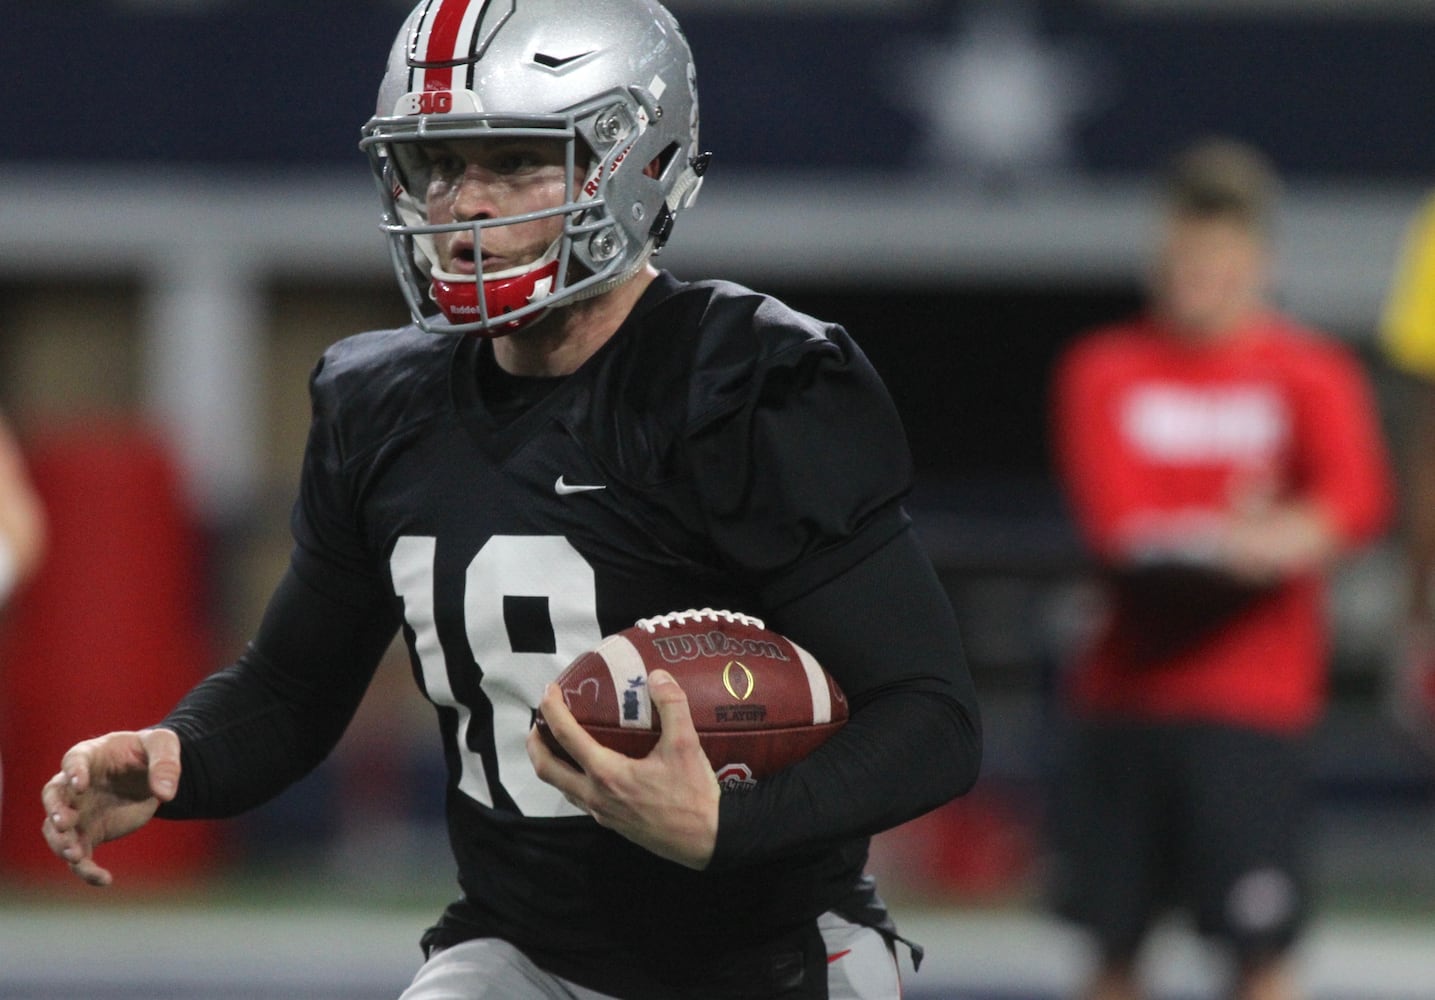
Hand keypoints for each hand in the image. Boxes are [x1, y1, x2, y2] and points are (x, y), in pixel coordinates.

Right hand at [40, 729, 180, 886]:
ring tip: (75, 856)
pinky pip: (80, 854)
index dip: (75, 772)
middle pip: (54, 796)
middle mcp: (75, 785)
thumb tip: (166, 793)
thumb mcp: (163, 745)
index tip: (81, 784)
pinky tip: (104, 879)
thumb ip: (166, 763)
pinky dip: (87, 869)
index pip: (74, 760)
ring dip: (61, 843)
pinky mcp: (89, 833)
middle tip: (64, 823)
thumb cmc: (148, 752)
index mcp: (90, 755)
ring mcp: (79, 811)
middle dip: (55, 810)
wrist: (148, 773)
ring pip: (57, 831)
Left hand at [527, 669, 718, 869]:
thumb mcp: (686, 745)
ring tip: (557, 739)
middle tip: (539, 719)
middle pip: (546, 768)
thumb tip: (656, 675)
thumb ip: (672, 705)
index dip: (552, 710)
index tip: (549, 690)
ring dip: (550, 761)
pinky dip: (570, 777)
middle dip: (536, 742)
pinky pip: (578, 797)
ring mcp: (601, 813)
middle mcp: (596, 795)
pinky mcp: (612, 823)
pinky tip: (588, 765)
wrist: (707, 841)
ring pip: (560, 786)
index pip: (566, 737)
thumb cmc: (693, 795)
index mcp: (607, 773)